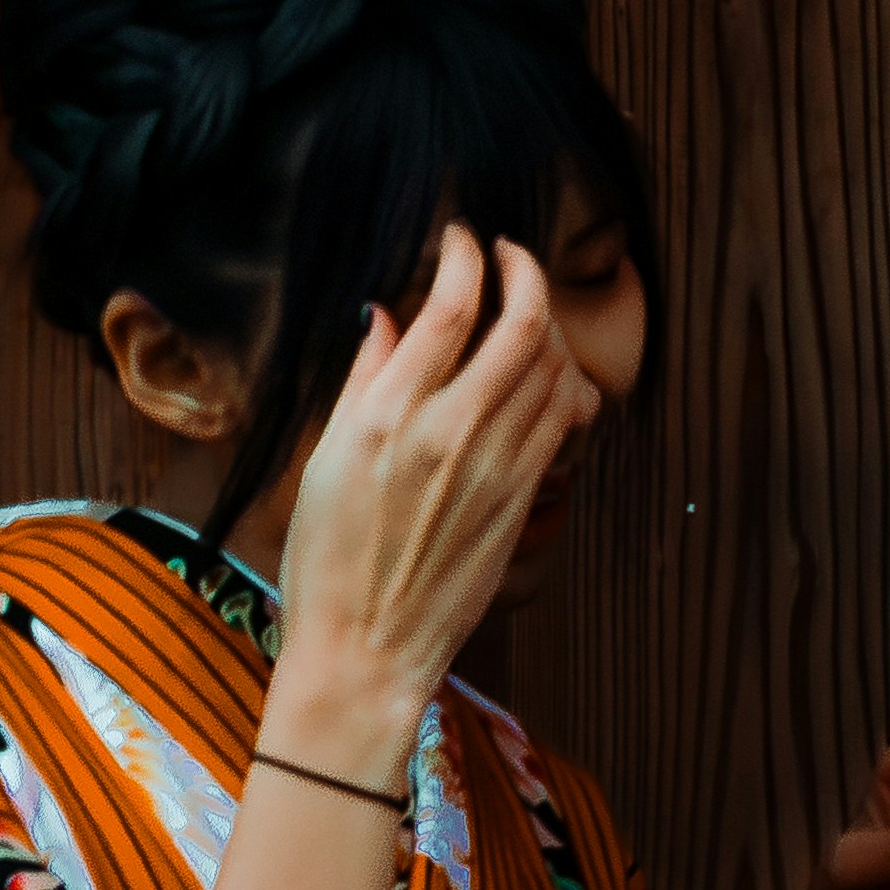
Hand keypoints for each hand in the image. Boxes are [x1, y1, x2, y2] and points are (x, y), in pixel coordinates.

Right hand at [254, 228, 595, 763]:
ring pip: (555, 367)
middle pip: (523, 324)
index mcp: (386, 416)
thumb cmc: (327, 560)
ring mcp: (495, 467)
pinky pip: (563, 419)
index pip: (450, 305)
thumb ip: (364, 378)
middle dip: (526, 270)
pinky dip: (566, 381)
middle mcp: (449, 433)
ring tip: (526, 313)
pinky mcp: (521, 498)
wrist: (365, 650)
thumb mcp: (323, 458)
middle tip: (510, 256)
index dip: (467, 254)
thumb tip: (388, 314)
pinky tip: (547, 374)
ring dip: (549, 325)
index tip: (464, 239)